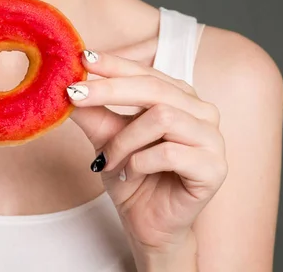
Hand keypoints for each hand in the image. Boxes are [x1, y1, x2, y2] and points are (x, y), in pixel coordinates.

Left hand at [67, 50, 227, 257]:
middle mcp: (201, 111)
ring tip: (108, 160)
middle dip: (109, 90)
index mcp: (179, 97)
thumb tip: (67, 83)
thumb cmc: (132, 176)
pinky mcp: (214, 168)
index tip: (82, 58)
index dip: (114, 64)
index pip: (146, 71)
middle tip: (74, 95)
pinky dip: (139, 161)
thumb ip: (93, 111)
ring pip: (162, 117)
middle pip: (154, 88)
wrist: (147, 223)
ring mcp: (212, 139)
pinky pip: (170, 152)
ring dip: (124, 140)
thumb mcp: (106, 138)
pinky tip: (130, 172)